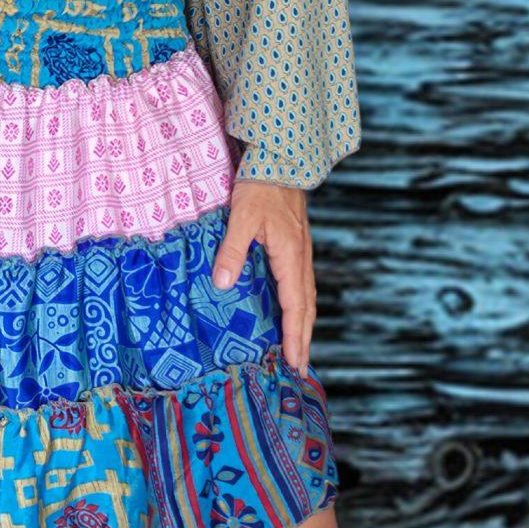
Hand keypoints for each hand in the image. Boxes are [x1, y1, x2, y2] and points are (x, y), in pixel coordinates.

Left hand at [211, 177, 315, 374]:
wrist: (281, 160)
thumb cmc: (260, 186)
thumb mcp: (242, 217)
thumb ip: (232, 251)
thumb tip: (222, 283)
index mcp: (291, 256)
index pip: (294, 305)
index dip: (294, 336)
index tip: (294, 361)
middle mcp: (302, 258)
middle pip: (306, 307)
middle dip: (303, 338)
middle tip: (299, 367)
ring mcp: (302, 252)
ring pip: (306, 296)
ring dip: (303, 324)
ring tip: (298, 348)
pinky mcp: (297, 246)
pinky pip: (301, 284)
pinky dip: (299, 305)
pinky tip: (290, 312)